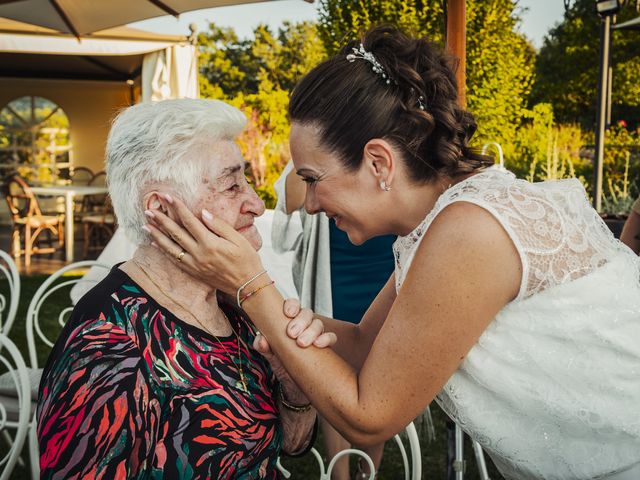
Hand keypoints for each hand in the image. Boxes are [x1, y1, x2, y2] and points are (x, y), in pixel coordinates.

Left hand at [145, 194, 263, 294]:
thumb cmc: (247, 260)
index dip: (177, 207)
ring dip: (157, 235)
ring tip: (145, 225)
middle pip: (176, 233)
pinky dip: (163, 251)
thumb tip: (202, 213)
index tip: (167, 197)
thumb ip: (219, 225)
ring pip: (171, 248)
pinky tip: (155, 243)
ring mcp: (195, 265)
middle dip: (161, 220)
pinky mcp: (194, 272)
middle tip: (148, 210)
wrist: (248, 286)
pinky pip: (174, 260)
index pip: (189, 221)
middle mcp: (199, 254)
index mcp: (210, 243)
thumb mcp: (239, 239)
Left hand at [253, 300, 334, 404]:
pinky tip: (318, 345)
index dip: (292, 305)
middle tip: (292, 333)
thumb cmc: (283, 368)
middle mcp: (304, 326)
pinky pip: (331, 337)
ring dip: (311, 331)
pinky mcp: (326, 347)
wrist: (295, 387)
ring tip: (302, 343)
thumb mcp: (272, 358)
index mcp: (290, 323)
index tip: (288, 313)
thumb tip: (261, 340)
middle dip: (300, 321)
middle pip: (307, 313)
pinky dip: (326, 338)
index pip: (293, 306)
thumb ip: (265, 348)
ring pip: (318, 324)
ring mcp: (316, 335)